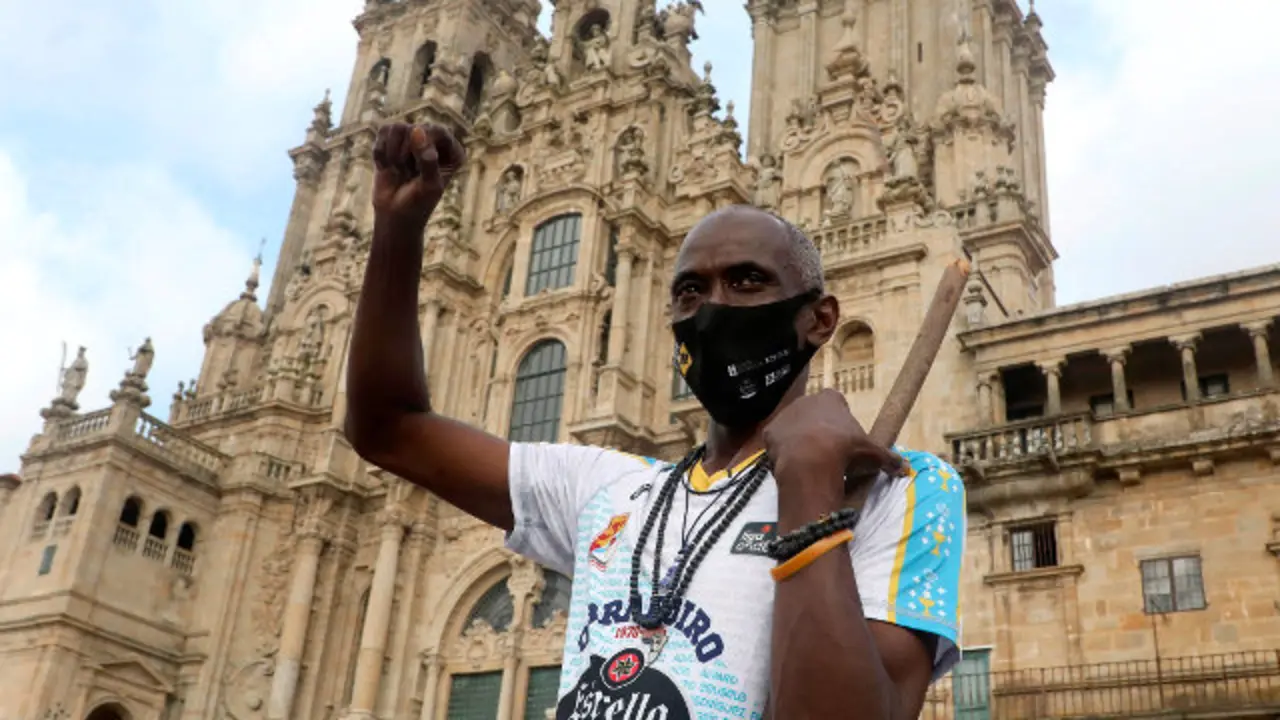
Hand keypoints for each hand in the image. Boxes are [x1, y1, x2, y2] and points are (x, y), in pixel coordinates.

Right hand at [372, 123, 465, 228]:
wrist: (394, 215)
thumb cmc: (418, 204)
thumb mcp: (429, 186)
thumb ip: (427, 159)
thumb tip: (416, 130)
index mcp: (452, 152)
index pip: (438, 131)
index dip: (423, 146)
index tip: (418, 168)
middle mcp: (435, 141)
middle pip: (416, 129)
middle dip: (406, 154)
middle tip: (407, 173)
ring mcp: (413, 138)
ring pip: (397, 128)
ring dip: (393, 154)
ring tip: (399, 170)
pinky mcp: (392, 139)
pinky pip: (383, 131)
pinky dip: (381, 152)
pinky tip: (387, 166)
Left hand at [763, 389, 902, 505]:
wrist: (811, 462)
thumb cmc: (846, 451)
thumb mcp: (873, 454)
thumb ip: (889, 458)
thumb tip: (905, 469)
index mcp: (831, 398)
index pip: (836, 402)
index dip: (841, 420)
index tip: (845, 439)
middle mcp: (806, 400)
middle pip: (814, 414)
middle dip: (819, 430)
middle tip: (828, 453)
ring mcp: (785, 415)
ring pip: (794, 428)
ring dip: (800, 441)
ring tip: (810, 463)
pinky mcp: (769, 432)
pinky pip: (777, 442)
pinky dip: (783, 452)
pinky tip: (792, 466)